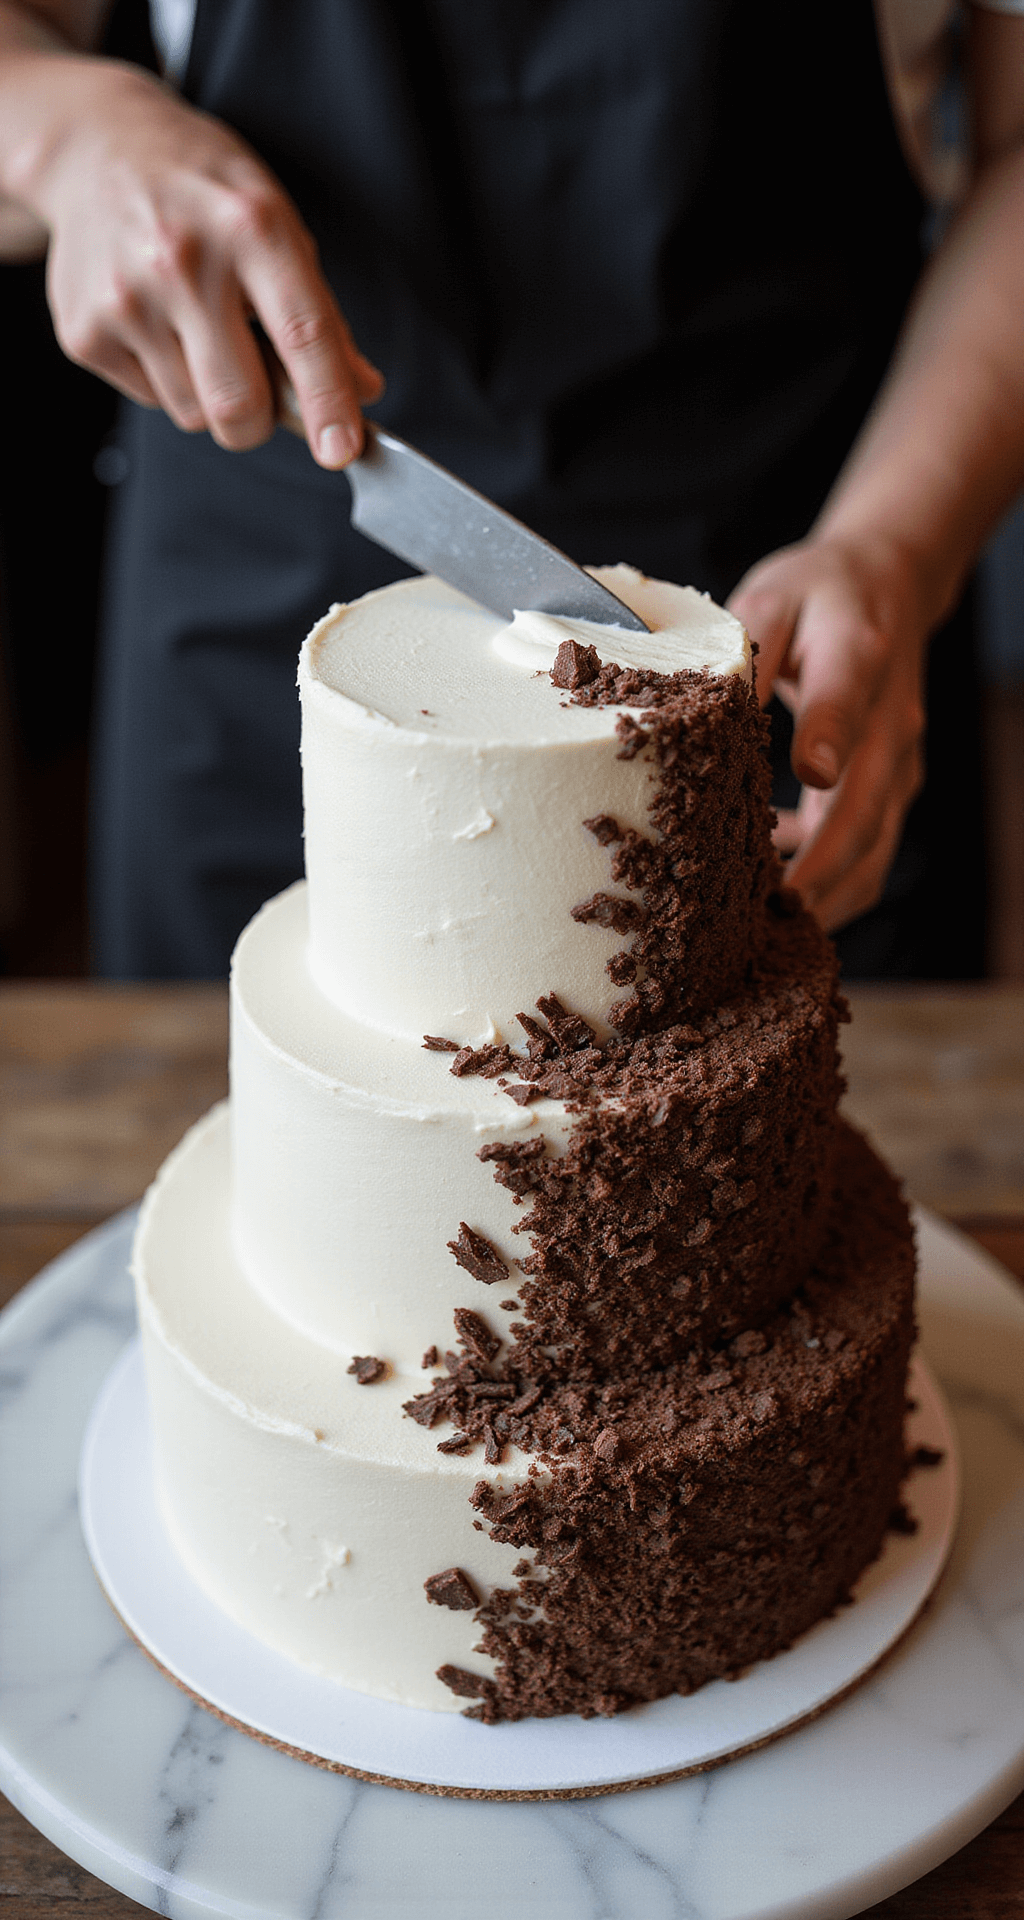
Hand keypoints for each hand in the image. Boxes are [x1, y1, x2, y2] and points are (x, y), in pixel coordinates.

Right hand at [26, 61, 381, 464]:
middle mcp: (184, 262)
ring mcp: (125, 297)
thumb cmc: (203, 192)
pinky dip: (165, 379)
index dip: (328, 402)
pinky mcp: (84, 330)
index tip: (342, 449)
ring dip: (208, 395)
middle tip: (260, 392)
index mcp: (250, 228)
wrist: (97, 147)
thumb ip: (322, 315)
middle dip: (260, 422)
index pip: (302, 334)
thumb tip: (361, 390)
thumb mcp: (277, 223)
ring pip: (193, 414)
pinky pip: (150, 400)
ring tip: (196, 329)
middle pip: (238, 405)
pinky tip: (157, 322)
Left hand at [727, 536, 927, 931]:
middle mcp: (889, 722)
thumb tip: (702, 708)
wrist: (888, 584)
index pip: (842, 705)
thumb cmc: (816, 595)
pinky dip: (830, 881)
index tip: (807, 778)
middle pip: (864, 812)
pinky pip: (870, 849)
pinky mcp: (893, 786)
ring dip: (827, 896)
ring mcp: (899, 761)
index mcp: (856, 659)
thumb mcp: (773, 598)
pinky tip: (773, 886)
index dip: (826, 742)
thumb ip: (745, 648)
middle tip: (766, 916)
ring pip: (874, 849)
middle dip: (819, 873)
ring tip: (766, 930)